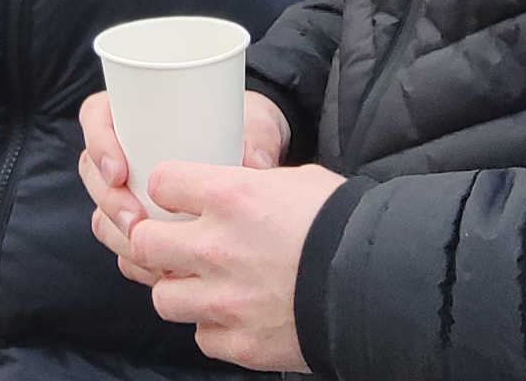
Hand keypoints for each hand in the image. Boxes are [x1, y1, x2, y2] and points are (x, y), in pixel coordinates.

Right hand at [81, 90, 288, 282]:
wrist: (255, 152)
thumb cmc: (244, 124)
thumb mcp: (253, 121)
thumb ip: (255, 137)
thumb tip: (254, 161)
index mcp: (136, 111)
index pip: (97, 119)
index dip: (99, 145)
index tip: (119, 170)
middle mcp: (126, 150)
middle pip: (94, 174)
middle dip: (108, 201)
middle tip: (134, 219)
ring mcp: (131, 188)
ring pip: (102, 211)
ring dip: (117, 233)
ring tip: (144, 249)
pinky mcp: (143, 220)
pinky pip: (123, 241)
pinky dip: (133, 257)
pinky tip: (154, 269)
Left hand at [117, 155, 342, 373]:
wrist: (382, 287)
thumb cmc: (347, 227)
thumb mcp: (300, 183)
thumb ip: (256, 186)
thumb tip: (242, 184)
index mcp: (231, 197)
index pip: (161, 182)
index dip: (167, 189)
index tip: (176, 196)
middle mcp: (216, 248)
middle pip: (143, 243)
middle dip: (153, 241)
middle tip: (172, 242)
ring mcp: (224, 300)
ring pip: (163, 297)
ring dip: (179, 288)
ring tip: (202, 283)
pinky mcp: (240, 343)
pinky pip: (202, 336)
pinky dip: (213, 327)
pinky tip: (233, 315)